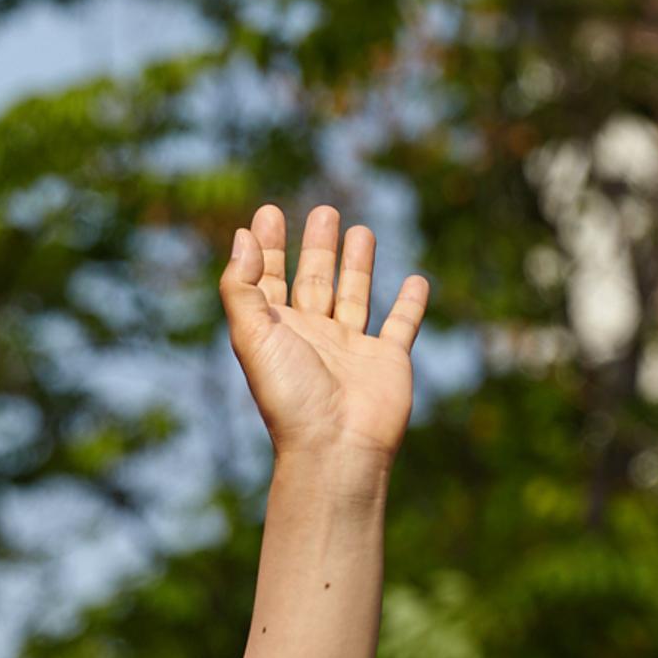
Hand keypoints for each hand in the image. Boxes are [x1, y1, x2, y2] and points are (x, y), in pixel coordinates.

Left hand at [218, 203, 426, 467]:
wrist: (336, 446)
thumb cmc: (291, 394)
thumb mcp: (253, 335)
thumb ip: (241, 287)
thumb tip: (241, 237)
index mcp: (277, 331)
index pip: (269, 279)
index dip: (267, 247)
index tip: (268, 213)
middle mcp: (313, 337)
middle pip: (314, 281)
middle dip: (317, 247)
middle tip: (324, 211)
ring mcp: (352, 349)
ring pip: (356, 296)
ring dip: (357, 265)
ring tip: (361, 230)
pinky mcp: (388, 361)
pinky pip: (401, 326)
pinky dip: (410, 305)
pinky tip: (416, 281)